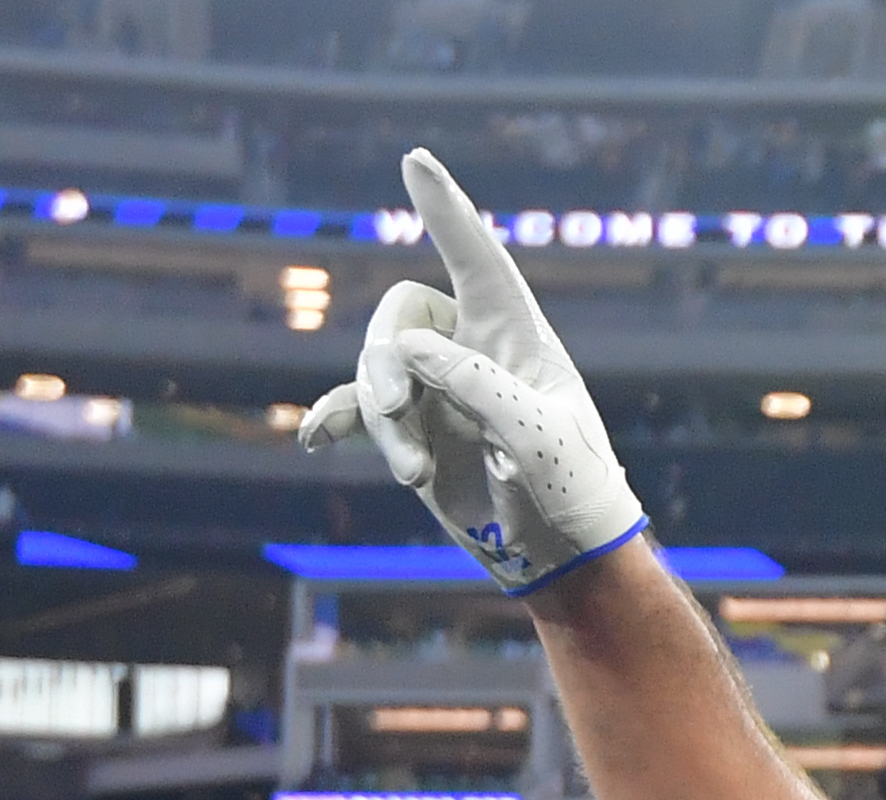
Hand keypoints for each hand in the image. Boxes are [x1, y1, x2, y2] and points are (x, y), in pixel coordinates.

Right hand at [299, 150, 642, 593]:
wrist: (559, 553)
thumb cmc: (570, 490)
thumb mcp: (536, 437)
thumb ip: (477, 384)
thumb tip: (411, 349)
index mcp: (519, 338)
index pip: (479, 261)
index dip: (447, 212)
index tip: (416, 160)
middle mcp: (473, 351)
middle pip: (400, 316)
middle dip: (386, 358)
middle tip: (398, 408)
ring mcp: (439, 388)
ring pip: (376, 368)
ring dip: (381, 416)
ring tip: (414, 472)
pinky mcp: (414, 429)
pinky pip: (355, 408)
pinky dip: (335, 419)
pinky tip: (315, 438)